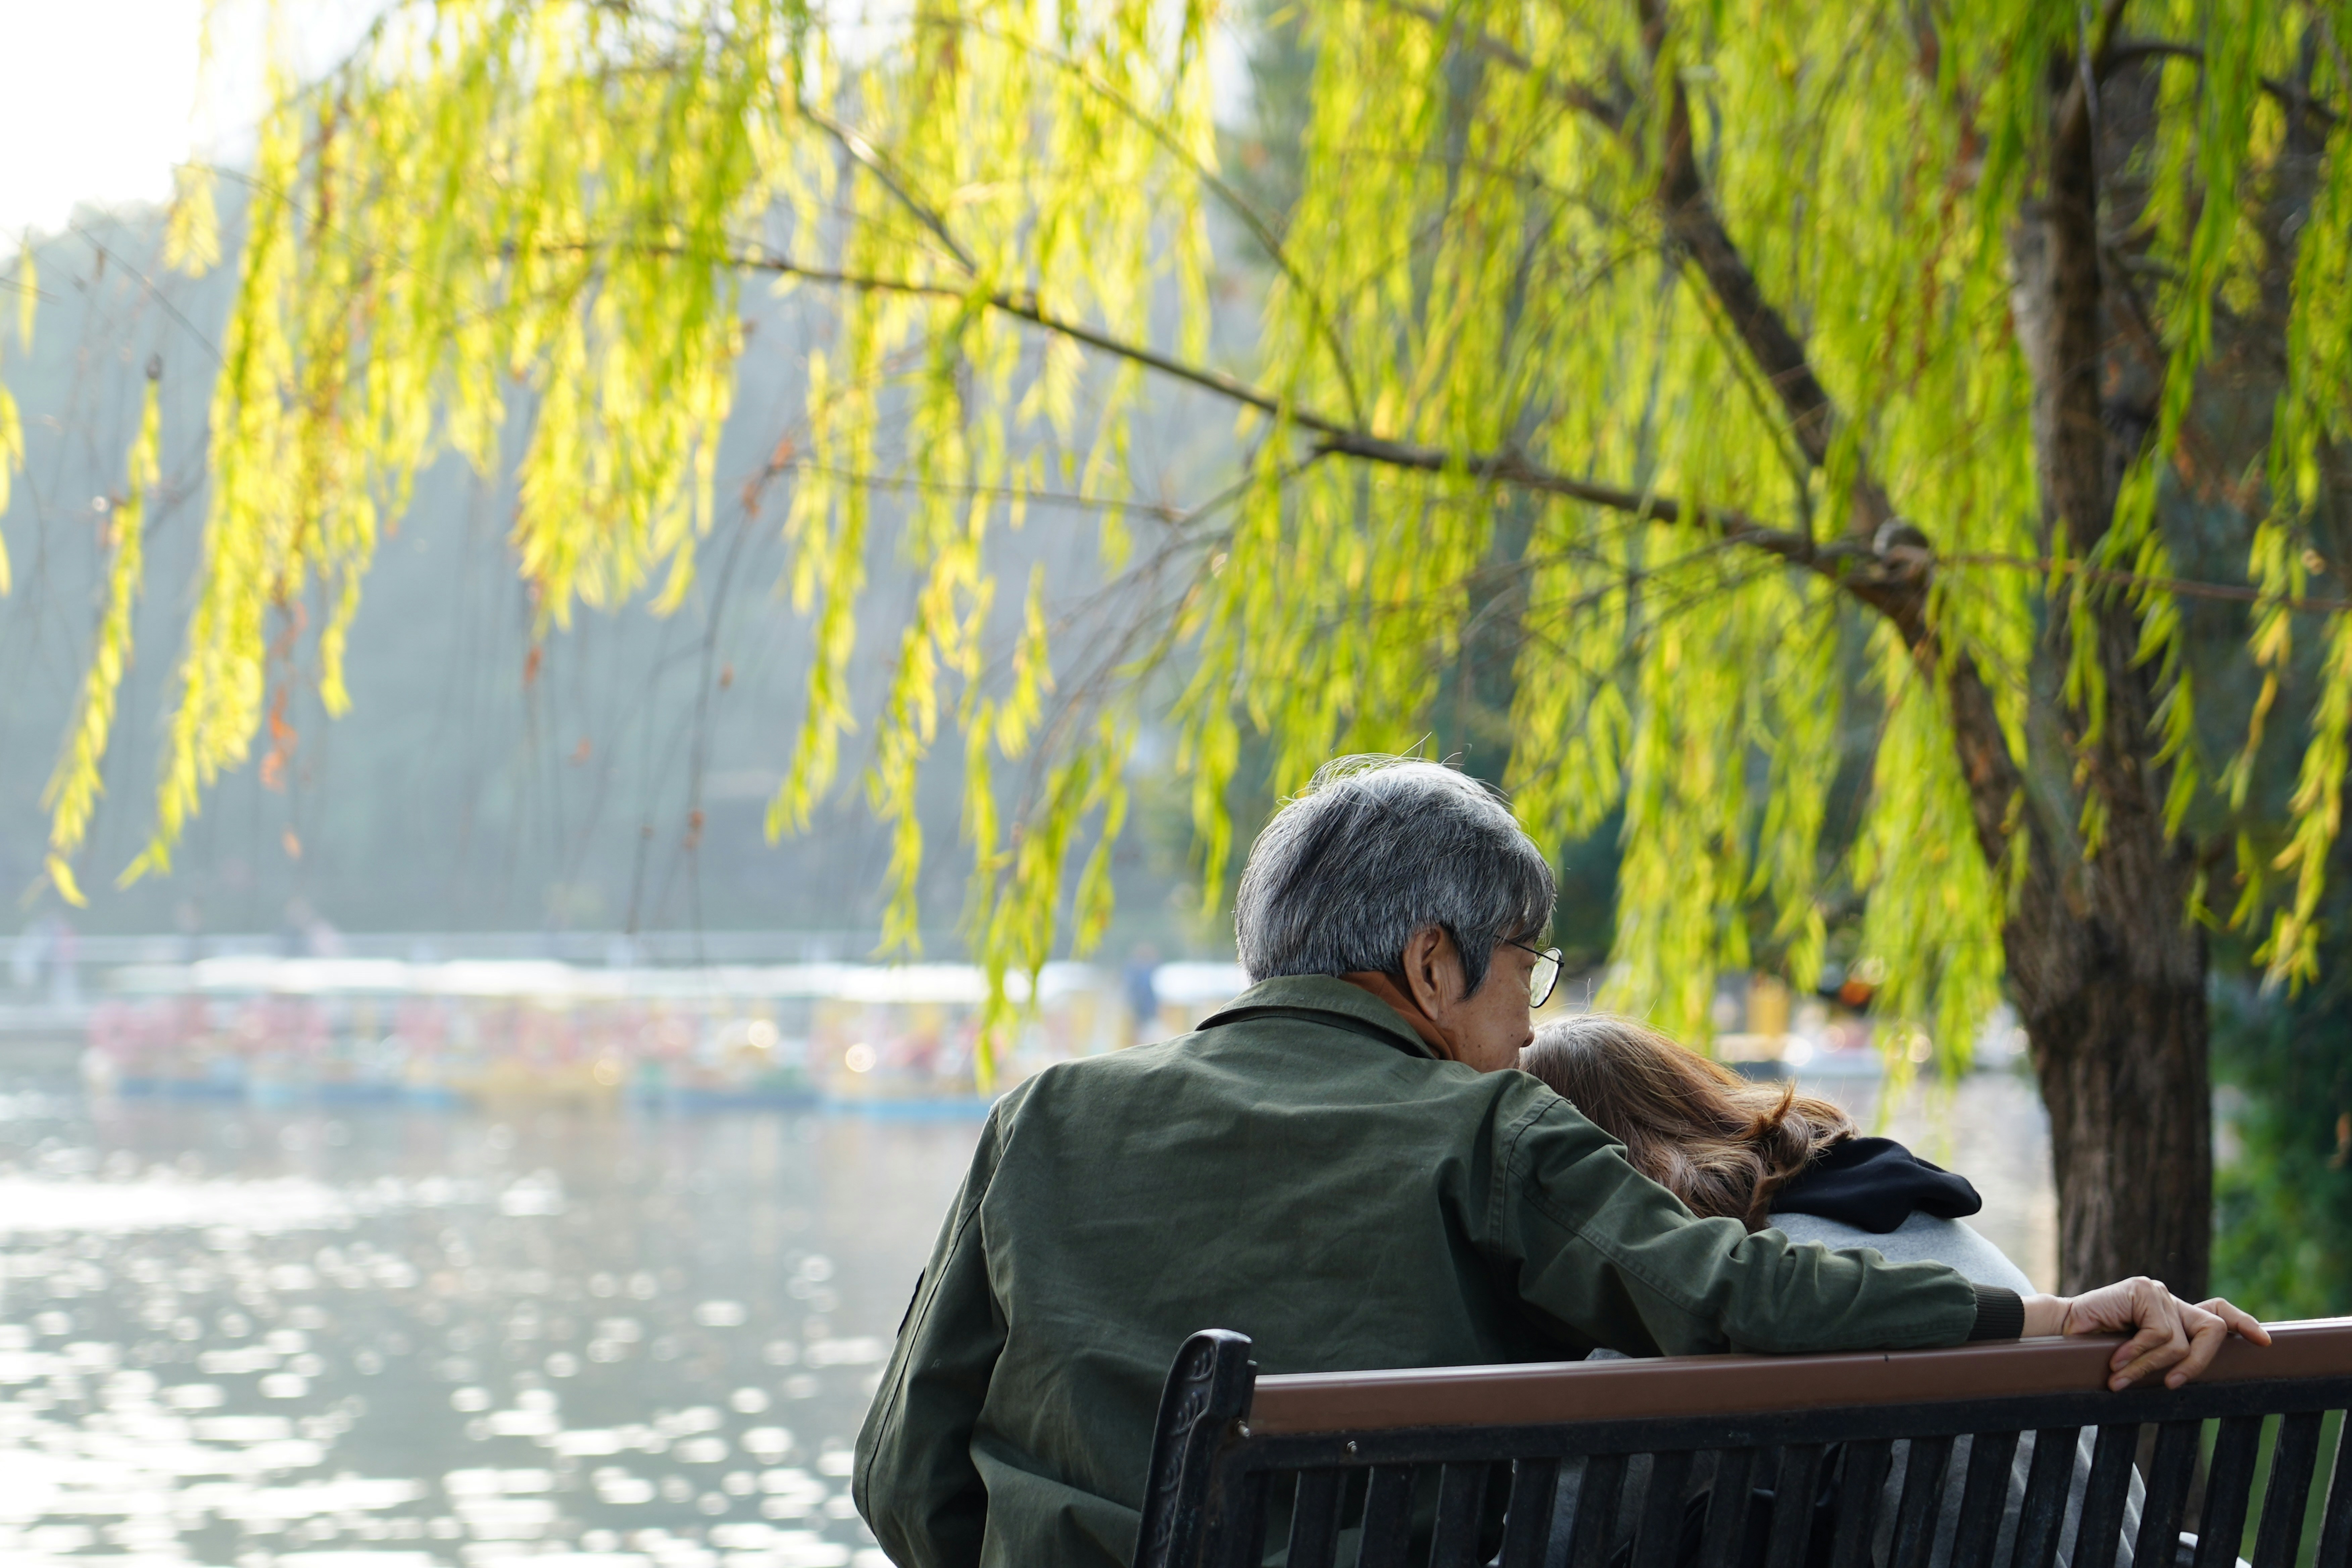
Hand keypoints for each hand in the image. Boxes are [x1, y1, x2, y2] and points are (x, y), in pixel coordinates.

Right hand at [2024, 1278, 2271, 1389]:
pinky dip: (2139, 1354)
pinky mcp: (2143, 1291)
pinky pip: (2159, 1335)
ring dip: (2150, 1367)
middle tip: (2172, 1386)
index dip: (2242, 1324)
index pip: (2217, 1311)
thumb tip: (2192, 1374)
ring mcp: (2157, 1292)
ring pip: (2179, 1342)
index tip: (2264, 1343)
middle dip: (2199, 1363)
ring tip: (2121, 1377)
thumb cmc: (2097, 1351)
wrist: (2060, 1333)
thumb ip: (2167, 1354)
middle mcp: (2169, 1300)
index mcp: (2172, 1314)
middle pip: (2212, 1329)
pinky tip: (2117, 1360)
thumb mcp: (2141, 1356)